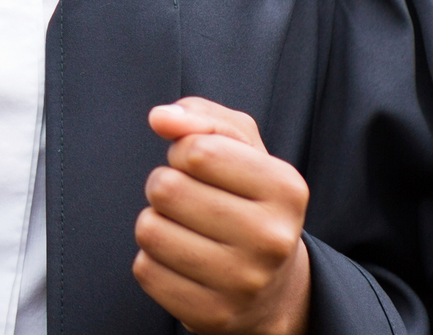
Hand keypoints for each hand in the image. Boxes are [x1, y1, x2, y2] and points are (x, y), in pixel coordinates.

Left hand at [134, 97, 310, 334]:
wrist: (271, 287)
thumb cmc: (246, 200)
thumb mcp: (239, 148)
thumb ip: (201, 117)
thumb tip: (161, 118)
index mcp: (286, 188)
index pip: (197, 150)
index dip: (184, 152)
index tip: (202, 167)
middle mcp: (272, 239)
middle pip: (166, 188)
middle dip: (165, 185)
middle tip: (190, 200)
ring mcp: (244, 283)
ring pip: (149, 229)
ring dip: (156, 222)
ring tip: (186, 230)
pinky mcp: (212, 315)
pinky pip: (146, 270)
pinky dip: (153, 260)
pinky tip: (183, 263)